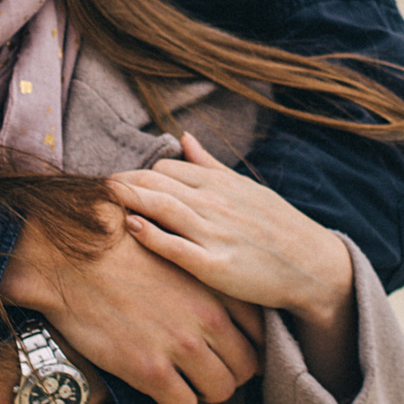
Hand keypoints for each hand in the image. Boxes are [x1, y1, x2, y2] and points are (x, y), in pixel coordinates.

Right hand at [1, 198, 261, 403]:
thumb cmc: (113, 246)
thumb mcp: (170, 245)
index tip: (230, 349)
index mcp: (214, 286)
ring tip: (188, 386)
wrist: (68, 257)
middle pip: (245, 366)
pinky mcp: (151, 370)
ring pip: (220, 390)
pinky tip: (166, 397)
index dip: (247, 344)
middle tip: (208, 373)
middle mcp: (207, 318)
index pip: (258, 329)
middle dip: (229, 373)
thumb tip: (207, 272)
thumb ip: (197, 266)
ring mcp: (181, 346)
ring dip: (205, 393)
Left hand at [112, 133, 360, 397]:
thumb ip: (210, 164)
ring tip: (99, 199)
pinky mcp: (217, 266)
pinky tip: (130, 227)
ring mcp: (215, 234)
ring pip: (162, 208)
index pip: (165, 169)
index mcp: (220, 183)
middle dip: (122, 183)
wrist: (313, 266)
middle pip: (156, 183)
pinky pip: (177, 247)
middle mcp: (215, 203)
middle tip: (90, 189)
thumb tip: (183, 137)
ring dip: (128, 199)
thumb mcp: (246, 187)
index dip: (136, 176)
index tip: (115, 186)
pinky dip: (151, 234)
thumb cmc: (278, 227)